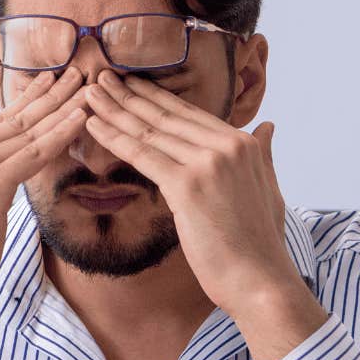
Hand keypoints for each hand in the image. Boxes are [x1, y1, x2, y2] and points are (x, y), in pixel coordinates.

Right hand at [0, 67, 91, 326]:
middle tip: (77, 71)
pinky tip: (83, 118)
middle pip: (14, 121)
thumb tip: (10, 174)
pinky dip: (62, 134)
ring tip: (88, 86)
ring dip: (62, 108)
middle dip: (49, 95)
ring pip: (28, 134)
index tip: (50, 81)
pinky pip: (34, 155)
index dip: (27, 100)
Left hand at [80, 71, 303, 316]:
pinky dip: (114, 138)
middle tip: (101, 78)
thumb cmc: (260, 245)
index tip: (131, 85)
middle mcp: (227, 146)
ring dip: (115, 109)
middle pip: (167, 116)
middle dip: (130, 95)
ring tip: (90, 93)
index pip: (190, 114)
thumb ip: (263, 154)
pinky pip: (142, 155)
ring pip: (151, 131)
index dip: (156, 98)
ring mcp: (208, 163)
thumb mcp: (269, 188)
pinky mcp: (187, 186)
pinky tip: (93, 124)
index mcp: (244, 144)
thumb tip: (268, 126)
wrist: (260, 280)